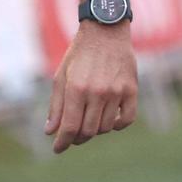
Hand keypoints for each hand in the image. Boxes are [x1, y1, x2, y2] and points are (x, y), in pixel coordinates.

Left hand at [44, 25, 138, 152]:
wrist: (106, 31)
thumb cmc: (80, 54)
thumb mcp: (61, 76)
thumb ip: (56, 105)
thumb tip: (50, 131)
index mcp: (77, 88)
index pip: (70, 128)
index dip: (62, 143)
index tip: (57, 149)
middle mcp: (97, 92)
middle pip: (88, 131)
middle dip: (77, 138)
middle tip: (73, 135)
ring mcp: (117, 91)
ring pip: (106, 127)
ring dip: (96, 130)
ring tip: (89, 121)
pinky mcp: (131, 89)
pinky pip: (127, 120)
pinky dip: (117, 125)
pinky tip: (109, 120)